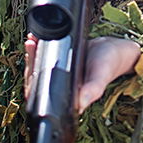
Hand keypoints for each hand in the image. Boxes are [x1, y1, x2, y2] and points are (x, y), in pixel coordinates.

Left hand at [24, 34, 140, 112]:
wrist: (112, 49)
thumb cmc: (108, 65)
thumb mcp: (101, 76)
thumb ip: (92, 90)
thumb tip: (81, 104)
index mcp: (65, 94)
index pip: (42, 93)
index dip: (32, 80)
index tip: (32, 65)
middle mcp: (59, 85)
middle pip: (36, 78)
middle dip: (31, 62)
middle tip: (31, 45)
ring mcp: (58, 73)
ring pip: (38, 67)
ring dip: (33, 54)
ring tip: (33, 40)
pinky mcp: (59, 61)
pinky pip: (45, 56)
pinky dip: (40, 48)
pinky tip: (38, 38)